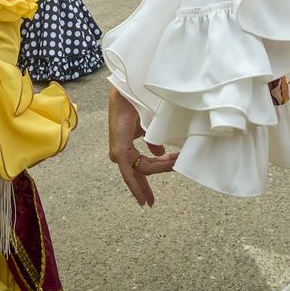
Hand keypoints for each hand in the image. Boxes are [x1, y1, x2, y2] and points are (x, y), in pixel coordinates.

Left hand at [108, 86, 175, 206]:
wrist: (131, 88)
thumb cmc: (140, 101)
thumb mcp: (150, 125)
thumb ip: (153, 141)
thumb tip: (159, 153)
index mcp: (126, 142)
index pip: (140, 164)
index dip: (155, 171)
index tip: (170, 173)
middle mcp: (120, 149)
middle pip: (138, 171)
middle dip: (146, 187)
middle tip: (152, 202)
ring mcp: (119, 150)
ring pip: (138, 171)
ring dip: (155, 173)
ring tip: (171, 172)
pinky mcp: (120, 150)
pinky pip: (129, 172)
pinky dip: (137, 184)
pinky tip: (143, 198)